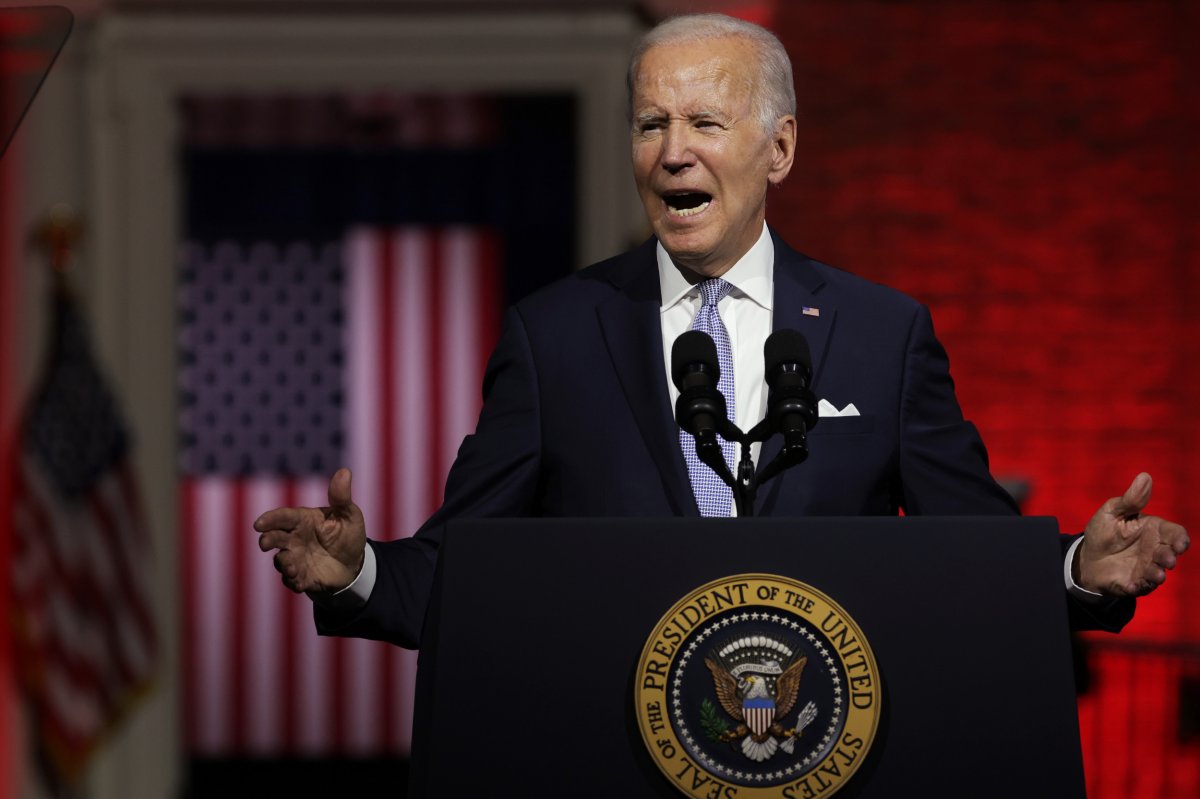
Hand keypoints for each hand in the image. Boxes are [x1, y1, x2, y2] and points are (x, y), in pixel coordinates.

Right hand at [254, 467, 366, 596]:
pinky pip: (292, 581)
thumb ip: (342, 497)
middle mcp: (294, 539)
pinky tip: (300, 582)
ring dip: (284, 564)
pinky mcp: (301, 577)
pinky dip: (293, 581)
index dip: (270, 519)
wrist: (353, 563)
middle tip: (265, 543)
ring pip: (281, 560)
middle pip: (275, 537)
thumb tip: (344, 471)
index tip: (259, 524)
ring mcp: (296, 558)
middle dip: (267, 540)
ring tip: (291, 567)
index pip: (283, 517)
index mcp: (303, 520)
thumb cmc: (347, 534)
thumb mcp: (349, 515)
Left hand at [1076, 472, 1189, 596]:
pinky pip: (1140, 587)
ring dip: (1158, 574)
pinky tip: (1132, 585)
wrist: (1087, 556)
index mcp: (1154, 530)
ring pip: (1159, 573)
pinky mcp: (1134, 583)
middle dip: (1170, 557)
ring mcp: (1146, 568)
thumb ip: (1130, 500)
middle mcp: (1155, 550)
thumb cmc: (1104, 530)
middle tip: (1166, 559)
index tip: (1179, 544)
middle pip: (1170, 554)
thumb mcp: (1112, 511)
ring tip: (1156, 574)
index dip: (1180, 539)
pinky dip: (1138, 586)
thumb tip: (1145, 476)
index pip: (1176, 534)